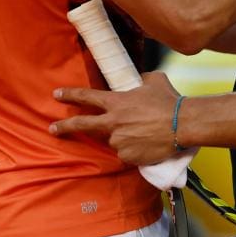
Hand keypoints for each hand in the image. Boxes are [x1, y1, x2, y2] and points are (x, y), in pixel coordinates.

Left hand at [50, 71, 181, 165]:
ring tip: (143, 132)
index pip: (86, 97)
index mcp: (116, 102)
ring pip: (113, 140)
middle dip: (64, 126)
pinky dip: (132, 148)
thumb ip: (140, 80)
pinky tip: (147, 143)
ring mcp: (119, 141)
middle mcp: (113, 123)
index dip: (70, 94)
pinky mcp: (128, 156)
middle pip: (83, 125)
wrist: (183, 124)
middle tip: (52, 128)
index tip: (56, 94)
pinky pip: (126, 153)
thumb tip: (138, 80)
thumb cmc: (169, 100)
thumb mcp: (153, 80)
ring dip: (122, 136)